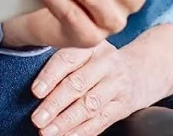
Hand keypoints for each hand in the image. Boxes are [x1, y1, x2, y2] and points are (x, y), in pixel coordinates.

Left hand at [30, 42, 153, 135]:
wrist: (141, 70)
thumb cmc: (98, 60)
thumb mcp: (84, 50)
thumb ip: (62, 60)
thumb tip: (31, 81)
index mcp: (92, 46)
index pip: (68, 59)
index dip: (51, 75)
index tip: (36, 91)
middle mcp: (107, 63)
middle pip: (78, 84)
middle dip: (55, 104)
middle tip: (37, 118)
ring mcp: (117, 85)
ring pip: (89, 106)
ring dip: (66, 121)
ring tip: (47, 131)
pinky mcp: (122, 106)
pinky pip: (101, 121)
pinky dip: (81, 131)